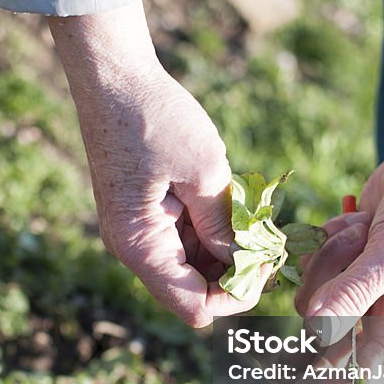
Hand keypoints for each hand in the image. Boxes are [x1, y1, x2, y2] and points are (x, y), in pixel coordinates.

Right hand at [49, 1, 262, 326]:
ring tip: (251, 212)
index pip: (195, 306)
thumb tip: (246, 265)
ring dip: (227, 247)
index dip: (237, 296)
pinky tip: (229, 198)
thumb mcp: (203, 171)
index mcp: (141, 246)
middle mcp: (135, 247)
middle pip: (194, 288)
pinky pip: (186, 237)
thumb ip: (225, 226)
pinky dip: (213, 227)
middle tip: (269, 237)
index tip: (268, 262)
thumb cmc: (154, 118)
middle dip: (235, 270)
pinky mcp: (146, 212)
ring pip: (194, 263)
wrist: (114, 77)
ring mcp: (139, 230)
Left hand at [292, 97, 383, 383]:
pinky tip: (358, 218)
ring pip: (310, 292)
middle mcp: (375, 312)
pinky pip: (308, 260)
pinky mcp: (337, 258)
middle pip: (321, 332)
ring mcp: (353, 284)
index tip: (294, 382)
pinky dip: (326, 237)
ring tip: (365, 227)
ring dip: (330, 256)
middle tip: (353, 250)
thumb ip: (356, 290)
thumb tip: (315, 329)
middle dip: (327, 293)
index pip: (362, 379)